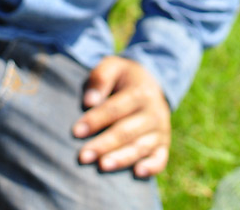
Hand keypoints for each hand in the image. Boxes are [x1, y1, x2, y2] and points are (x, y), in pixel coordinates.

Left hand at [72, 56, 170, 177]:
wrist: (151, 83)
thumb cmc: (123, 78)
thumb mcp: (113, 66)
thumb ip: (100, 78)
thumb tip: (89, 101)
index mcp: (140, 92)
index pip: (115, 109)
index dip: (95, 120)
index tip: (76, 131)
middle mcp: (154, 112)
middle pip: (126, 131)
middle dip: (104, 144)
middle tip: (83, 156)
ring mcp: (160, 130)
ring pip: (140, 147)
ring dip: (121, 159)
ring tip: (102, 166)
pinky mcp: (163, 146)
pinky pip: (160, 159)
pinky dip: (151, 167)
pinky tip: (137, 174)